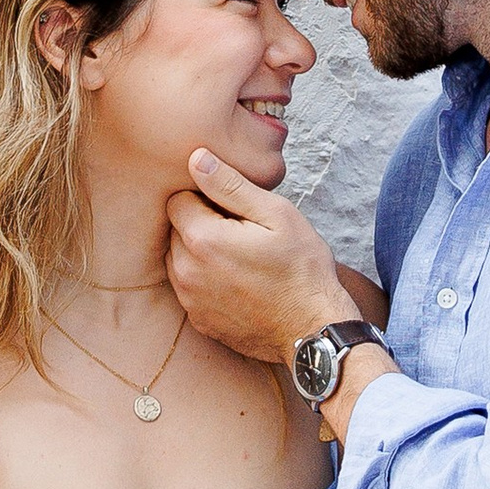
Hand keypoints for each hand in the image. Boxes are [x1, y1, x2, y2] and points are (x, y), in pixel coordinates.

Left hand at [166, 149, 341, 363]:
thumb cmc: (302, 270)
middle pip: (176, 230)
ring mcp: (190, 301)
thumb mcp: (276, 215)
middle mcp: (186, 272)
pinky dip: (206, 280)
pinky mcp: (199, 321)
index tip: (235, 210)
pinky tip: (238, 283)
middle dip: (201, 224)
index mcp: (202, 239)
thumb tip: (196, 158)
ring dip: (201, 253)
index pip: (177, 200)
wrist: (313, 330)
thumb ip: (230, 185)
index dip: (205, 198)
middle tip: (242, 234)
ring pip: (179, 259)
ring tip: (241, 258)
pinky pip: (189, 288)